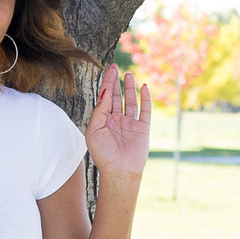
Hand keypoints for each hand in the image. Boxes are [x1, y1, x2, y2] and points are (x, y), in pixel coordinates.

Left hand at [86, 66, 151, 180]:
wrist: (119, 171)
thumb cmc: (103, 154)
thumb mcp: (94, 130)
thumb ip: (100, 110)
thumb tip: (105, 92)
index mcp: (103, 121)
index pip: (105, 98)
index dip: (107, 83)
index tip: (109, 70)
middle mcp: (116, 120)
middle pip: (116, 97)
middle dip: (115, 82)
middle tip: (115, 67)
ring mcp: (130, 124)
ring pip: (130, 101)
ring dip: (129, 88)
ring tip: (128, 74)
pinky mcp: (142, 128)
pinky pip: (145, 110)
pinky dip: (145, 99)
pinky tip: (143, 88)